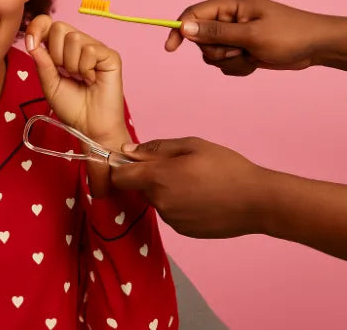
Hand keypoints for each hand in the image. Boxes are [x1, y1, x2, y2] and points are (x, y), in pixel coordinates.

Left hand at [25, 16, 130, 196]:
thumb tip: (32, 42)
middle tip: (65, 73)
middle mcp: (80, 45)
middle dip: (55, 54)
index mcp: (62, 49)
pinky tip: (92, 80)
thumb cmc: (71, 107)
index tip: (31, 42)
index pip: (49, 24)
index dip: (38, 27)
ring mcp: (96, 49)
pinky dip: (86, 68)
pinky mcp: (110, 56)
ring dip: (71, 64)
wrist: (89, 126)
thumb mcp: (49, 84)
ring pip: (74, 38)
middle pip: (59, 28)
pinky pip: (90, 50)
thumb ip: (42, 62)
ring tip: (80, 79)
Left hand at [111, 137, 269, 237]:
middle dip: (150, 178)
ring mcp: (171, 219)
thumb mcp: (192, 146)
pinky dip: (179, 205)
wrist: (258, 202)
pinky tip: (202, 198)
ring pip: (157, 201)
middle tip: (179, 168)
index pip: (119, 177)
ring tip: (196, 183)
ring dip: (166, 191)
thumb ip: (155, 148)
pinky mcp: (183, 231)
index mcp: (157, 178)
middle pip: (139, 188)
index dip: (123, 168)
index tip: (135, 162)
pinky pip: (172, 214)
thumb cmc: (227, 168)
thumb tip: (127, 150)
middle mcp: (160, 201)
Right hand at [164, 0, 328, 75]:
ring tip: (251, 56)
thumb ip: (216, 32)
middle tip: (239, 50)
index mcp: (229, 5)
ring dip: (229, 61)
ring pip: (211, 54)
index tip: (171, 48)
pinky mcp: (240, 49)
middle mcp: (228, 18)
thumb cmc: (289, 35)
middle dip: (216, 50)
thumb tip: (185, 28)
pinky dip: (237, 67)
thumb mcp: (251, 35)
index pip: (193, 14)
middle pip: (200, 39)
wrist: (315, 48)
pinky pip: (224, 64)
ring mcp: (234, 35)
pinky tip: (255, 61)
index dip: (179, 30)